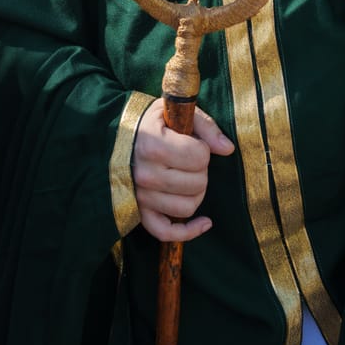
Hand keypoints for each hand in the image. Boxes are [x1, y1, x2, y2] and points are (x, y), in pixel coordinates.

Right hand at [132, 99, 233, 241]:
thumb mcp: (177, 112)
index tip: (193, 142)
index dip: (203, 149)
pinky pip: (166, 232)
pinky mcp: (140, 212)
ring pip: (188, 207)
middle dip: (201, 170)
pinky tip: (205, 222)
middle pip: (197, 184)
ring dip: (196, 193)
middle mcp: (145, 174)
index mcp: (153, 145)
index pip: (199, 157)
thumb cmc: (151, 122)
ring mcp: (141, 196)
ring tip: (188, 177)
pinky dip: (189, 231)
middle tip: (190, 159)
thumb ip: (205, 126)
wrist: (117, 137)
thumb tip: (227, 149)